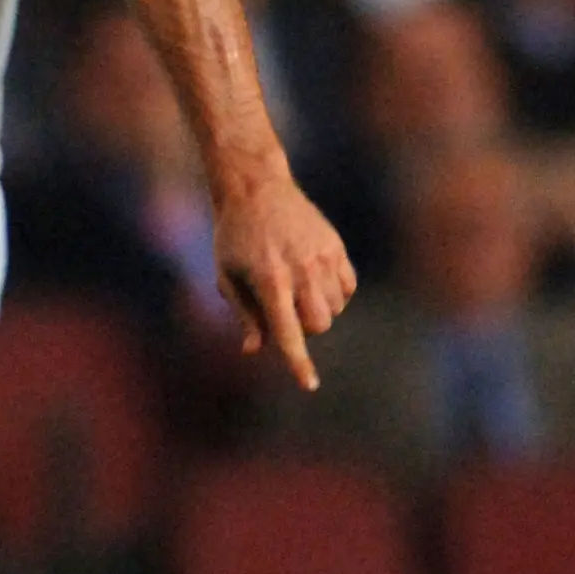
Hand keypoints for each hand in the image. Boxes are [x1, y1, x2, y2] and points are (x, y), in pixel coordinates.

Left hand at [213, 174, 355, 390]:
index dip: (297, 361)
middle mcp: (301, 270)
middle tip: (283, 310)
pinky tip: (314, 280)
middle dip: (304, 329)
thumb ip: (244, 314)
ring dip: (317, 310)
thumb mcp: (227, 275)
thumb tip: (254, 350)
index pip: (288, 331)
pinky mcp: (336, 248)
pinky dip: (335, 294)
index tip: (309, 385)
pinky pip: (347, 289)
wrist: (256, 188)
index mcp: (269, 280)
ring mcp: (323, 257)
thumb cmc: (234, 237)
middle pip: (318, 325)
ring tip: (294, 288)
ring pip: (334, 309)